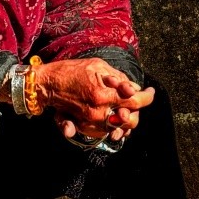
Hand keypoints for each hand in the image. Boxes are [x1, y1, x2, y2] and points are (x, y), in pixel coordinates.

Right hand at [33, 58, 154, 142]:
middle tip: (141, 99)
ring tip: (130, 108)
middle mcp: (98, 112)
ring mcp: (91, 121)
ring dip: (129, 118)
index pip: (135, 101)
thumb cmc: (72, 71)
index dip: (148, 97)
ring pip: (121, 127)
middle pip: (131, 119)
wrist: (48, 84)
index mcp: (103, 95)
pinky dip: (117, 126)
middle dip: (139, 110)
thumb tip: (132, 88)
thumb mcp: (96, 66)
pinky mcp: (86, 125)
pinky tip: (118, 116)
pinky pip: (108, 131)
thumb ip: (118, 78)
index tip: (150, 92)